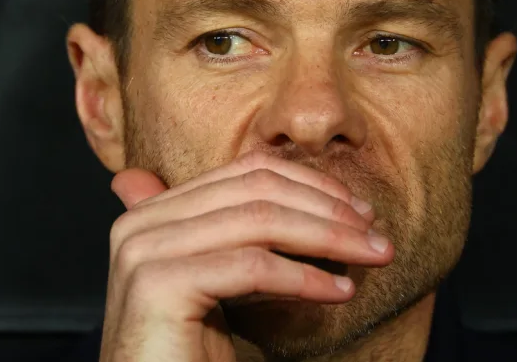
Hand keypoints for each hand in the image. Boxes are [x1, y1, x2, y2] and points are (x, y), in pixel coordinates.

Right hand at [99, 152, 394, 361]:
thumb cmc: (189, 357)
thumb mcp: (221, 284)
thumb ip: (238, 236)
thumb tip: (298, 194)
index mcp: (153, 213)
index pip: (245, 173)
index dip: (310, 186)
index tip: (359, 211)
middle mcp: (140, 223)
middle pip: (254, 191)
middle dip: (326, 209)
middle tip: (376, 232)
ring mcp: (145, 252)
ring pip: (259, 221)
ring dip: (328, 237)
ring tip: (372, 255)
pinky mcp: (158, 286)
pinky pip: (251, 268)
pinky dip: (305, 277)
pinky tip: (340, 291)